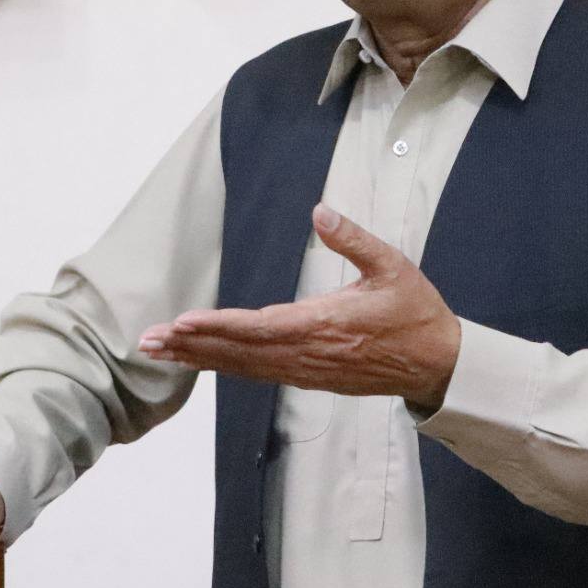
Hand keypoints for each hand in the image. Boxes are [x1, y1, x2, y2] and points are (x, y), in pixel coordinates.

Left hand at [138, 204, 461, 411]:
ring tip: (160, 351)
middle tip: (149, 341)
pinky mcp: (309, 377)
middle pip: (240, 352)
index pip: (260, 327)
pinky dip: (224, 366)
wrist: (438, 365)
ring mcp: (307, 369)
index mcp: (325, 324)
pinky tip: (200, 360)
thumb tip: (320, 209)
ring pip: (243, 366)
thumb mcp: (392, 266)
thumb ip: (353, 238)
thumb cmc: (415, 313)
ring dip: (200, 358)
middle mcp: (309, 353)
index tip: (184, 322)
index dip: (219, 326)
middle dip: (192, 345)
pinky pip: (258, 372)